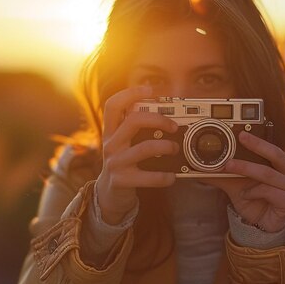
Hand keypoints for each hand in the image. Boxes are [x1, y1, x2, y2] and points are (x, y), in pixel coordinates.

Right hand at [96, 86, 178, 224]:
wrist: (109, 195)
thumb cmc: (123, 164)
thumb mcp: (123, 144)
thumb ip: (135, 129)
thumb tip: (166, 115)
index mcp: (111, 131)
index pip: (113, 105)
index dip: (130, 93)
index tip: (150, 88)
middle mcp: (110, 144)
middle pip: (133, 121)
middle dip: (158, 119)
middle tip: (174, 126)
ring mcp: (115, 162)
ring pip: (144, 148)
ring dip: (166, 147)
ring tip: (175, 149)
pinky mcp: (122, 180)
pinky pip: (147, 176)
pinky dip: (163, 176)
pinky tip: (172, 176)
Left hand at [201, 130, 284, 233]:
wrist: (260, 224)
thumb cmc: (252, 199)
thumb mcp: (234, 184)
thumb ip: (222, 173)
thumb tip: (199, 166)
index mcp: (281, 163)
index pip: (271, 147)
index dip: (257, 140)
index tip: (241, 134)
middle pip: (275, 154)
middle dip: (255, 147)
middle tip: (238, 141)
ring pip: (270, 173)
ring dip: (248, 172)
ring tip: (232, 172)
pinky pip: (272, 192)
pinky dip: (255, 192)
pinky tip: (246, 195)